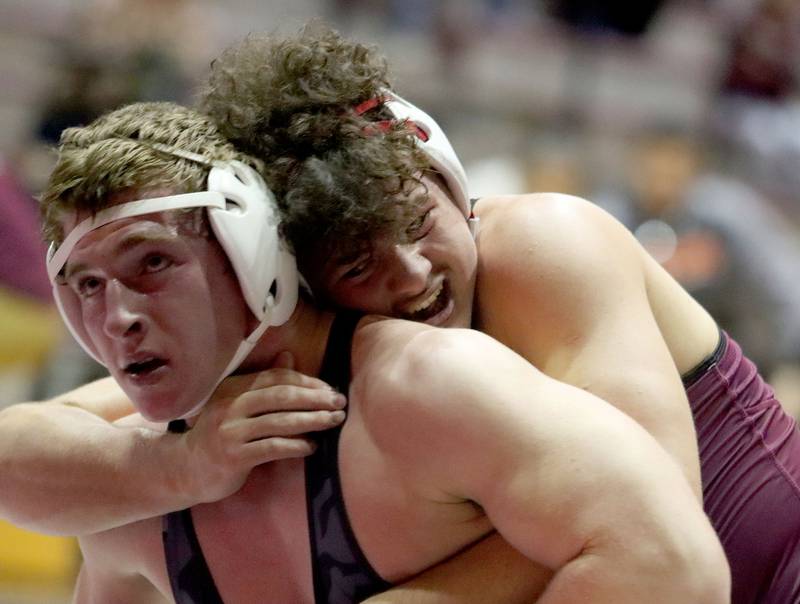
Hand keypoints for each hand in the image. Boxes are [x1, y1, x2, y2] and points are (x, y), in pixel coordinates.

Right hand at [177, 351, 344, 503]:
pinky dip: (296, 446)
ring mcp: (230, 431)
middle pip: (281, 396)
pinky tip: (312, 446)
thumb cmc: (220, 434)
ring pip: (280, 422)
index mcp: (232, 387)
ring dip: (312, 420)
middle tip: (339, 402)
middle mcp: (229, 405)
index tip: (329, 389)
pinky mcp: (233, 456)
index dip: (305, 381)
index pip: (276, 377)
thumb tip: (289, 355)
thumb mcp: (237, 404)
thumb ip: (263, 382)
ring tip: (334, 421)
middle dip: (315, 398)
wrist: (186, 470)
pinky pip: (272, 448)